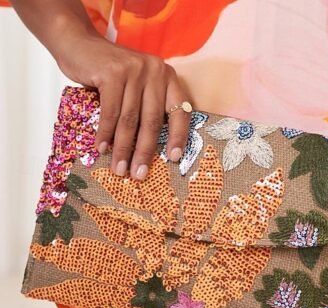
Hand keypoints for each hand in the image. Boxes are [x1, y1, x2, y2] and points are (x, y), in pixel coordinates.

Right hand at [55, 33, 190, 179]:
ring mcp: (134, 70)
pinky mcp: (112, 72)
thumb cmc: (111, 74)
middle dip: (144, 152)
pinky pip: (110, 112)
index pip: (179, 111)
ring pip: (130, 119)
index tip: (174, 159)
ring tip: (119, 169)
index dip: (178, 137)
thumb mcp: (136, 87)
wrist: (80, 44)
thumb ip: (146, 108)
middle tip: (139, 174)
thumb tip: (147, 150)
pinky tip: (102, 148)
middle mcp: (155, 71)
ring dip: (123, 149)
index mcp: (167, 77)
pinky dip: (105, 133)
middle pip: (151, 120)